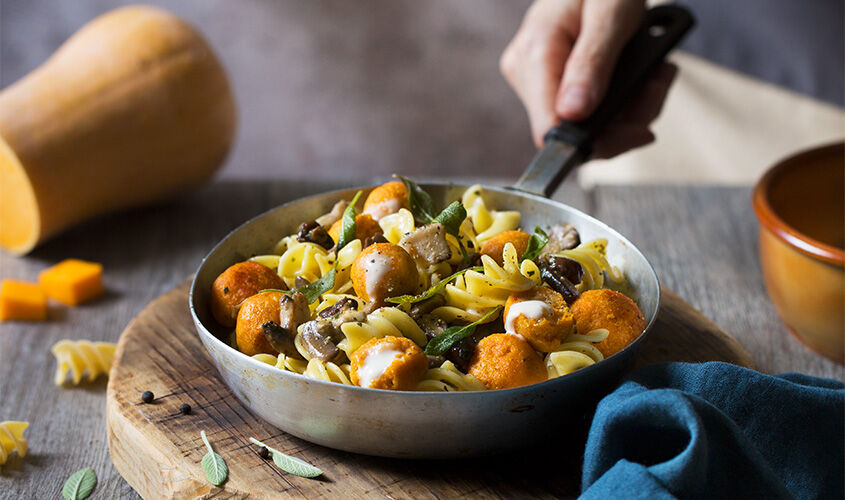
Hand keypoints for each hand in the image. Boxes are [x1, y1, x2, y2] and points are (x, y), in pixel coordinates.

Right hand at [500, 0, 676, 157]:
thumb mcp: (610, 13)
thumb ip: (593, 62)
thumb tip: (573, 113)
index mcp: (534, 55)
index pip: (551, 129)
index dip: (596, 141)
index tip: (639, 130)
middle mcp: (527, 72)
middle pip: (576, 131)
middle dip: (627, 118)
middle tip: (659, 84)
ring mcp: (538, 79)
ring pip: (588, 124)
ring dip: (633, 108)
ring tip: (657, 74)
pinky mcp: (552, 82)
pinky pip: (590, 110)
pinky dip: (625, 100)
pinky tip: (643, 76)